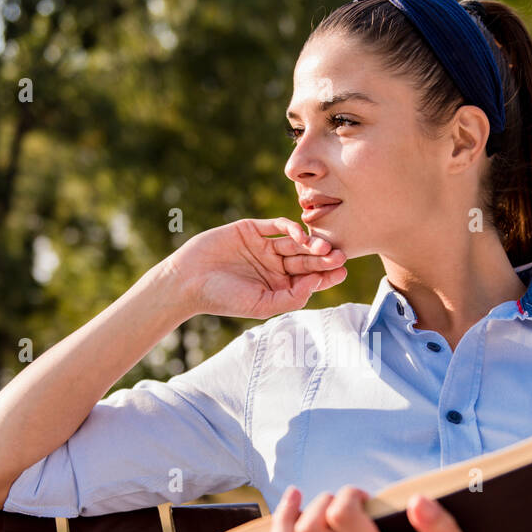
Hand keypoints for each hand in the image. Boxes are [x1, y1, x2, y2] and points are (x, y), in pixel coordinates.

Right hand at [167, 217, 347, 319]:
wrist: (189, 282)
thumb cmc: (224, 299)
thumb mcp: (262, 305)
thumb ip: (292, 297)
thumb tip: (316, 283)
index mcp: (279, 286)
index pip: (309, 279)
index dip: (326, 275)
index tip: (342, 272)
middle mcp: (275, 266)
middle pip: (306, 259)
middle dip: (323, 258)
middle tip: (339, 256)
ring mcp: (264, 246)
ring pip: (294, 242)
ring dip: (310, 243)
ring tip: (323, 247)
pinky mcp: (251, 229)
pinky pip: (276, 226)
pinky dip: (289, 228)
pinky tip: (299, 235)